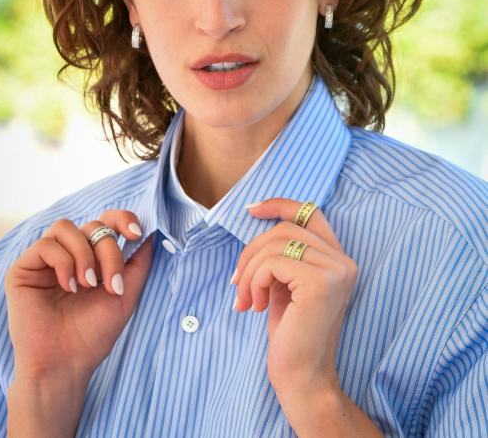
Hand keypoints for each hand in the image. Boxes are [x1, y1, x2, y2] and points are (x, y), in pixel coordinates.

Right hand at [4, 210, 152, 381]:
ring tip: (87, 285)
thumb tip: (150, 233)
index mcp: (93, 257)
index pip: (106, 221)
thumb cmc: (94, 334)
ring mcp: (45, 260)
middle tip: (110, 284)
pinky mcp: (24, 269)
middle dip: (108, 252)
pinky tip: (68, 287)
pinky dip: (63, 262)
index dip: (121, 219)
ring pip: (66, 227)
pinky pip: (45, 245)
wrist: (65, 364)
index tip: (135, 234)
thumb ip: (138, 263)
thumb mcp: (126, 294)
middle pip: (92, 226)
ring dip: (84, 255)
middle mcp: (69, 253)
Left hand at [230, 198, 357, 396]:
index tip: (251, 210)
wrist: (302, 377)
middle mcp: (343, 261)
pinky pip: (272, 262)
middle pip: (285, 229)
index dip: (280, 204)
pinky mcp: (319, 284)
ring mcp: (335, 271)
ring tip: (245, 298)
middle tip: (237, 282)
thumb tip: (259, 216)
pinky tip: (255, 306)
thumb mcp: (286, 283)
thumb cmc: (290, 333)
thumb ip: (283, 253)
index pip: (311, 212)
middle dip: (251, 251)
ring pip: (275, 244)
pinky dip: (254, 281)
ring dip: (249, 270)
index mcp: (338, 259)